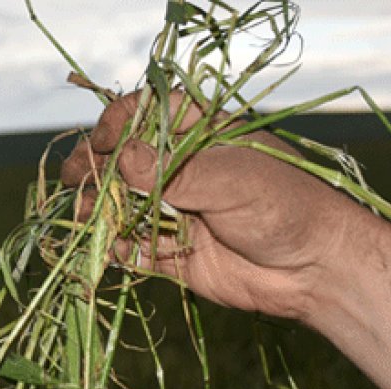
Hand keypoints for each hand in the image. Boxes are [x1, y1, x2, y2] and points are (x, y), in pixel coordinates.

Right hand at [60, 92, 364, 320]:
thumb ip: (174, 171)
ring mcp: (175, 211)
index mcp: (200, 135)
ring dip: (99, 211)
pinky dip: (116, 250)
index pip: (145, 115)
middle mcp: (182, 170)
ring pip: (121, 206)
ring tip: (87, 218)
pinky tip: (111, 251)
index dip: (116, 124)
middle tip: (75, 181)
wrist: (314, 271)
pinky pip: (132, 248)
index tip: (101, 141)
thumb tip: (122, 158)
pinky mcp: (172, 253)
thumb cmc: (286, 207)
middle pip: (122, 162)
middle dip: (95, 169)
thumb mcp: (232, 178)